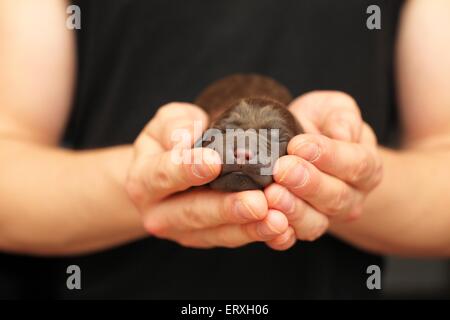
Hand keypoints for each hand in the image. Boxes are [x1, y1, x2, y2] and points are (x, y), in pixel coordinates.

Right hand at [126, 103, 292, 248]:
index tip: (214, 162)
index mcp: (143, 181)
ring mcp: (184, 232)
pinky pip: (234, 240)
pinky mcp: (208, 239)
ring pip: (218, 234)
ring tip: (277, 221)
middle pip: (194, 213)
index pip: (163, 175)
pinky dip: (258, 236)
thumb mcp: (166, 124)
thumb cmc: (170, 142)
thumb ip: (175, 127)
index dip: (187, 169)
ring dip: (250, 229)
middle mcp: (159, 214)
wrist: (165, 176)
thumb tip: (187, 141)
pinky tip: (282, 231)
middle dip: (228, 209)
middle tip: (258, 203)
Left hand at [265, 91, 382, 246]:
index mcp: (365, 166)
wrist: (298, 148)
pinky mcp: (300, 228)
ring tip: (271, 195)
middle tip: (282, 170)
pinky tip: (265, 219)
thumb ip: (342, 117)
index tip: (299, 145)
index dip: (328, 155)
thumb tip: (342, 133)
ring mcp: (326, 217)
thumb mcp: (331, 109)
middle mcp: (350, 197)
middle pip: (335, 197)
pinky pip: (292, 237)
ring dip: (292, 210)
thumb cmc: (318, 125)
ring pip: (315, 222)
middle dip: (307, 183)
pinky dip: (279, 233)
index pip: (355, 164)